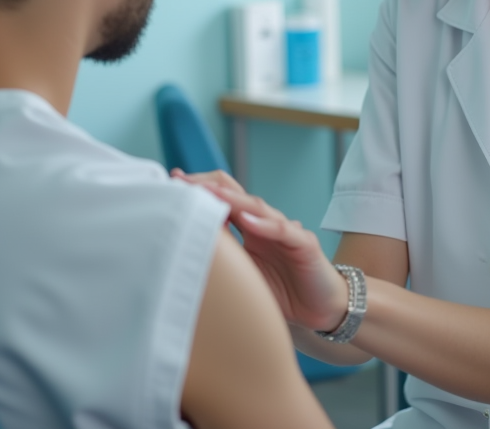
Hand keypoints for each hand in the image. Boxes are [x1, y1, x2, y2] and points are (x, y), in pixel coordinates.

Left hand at [172, 170, 347, 331]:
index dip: (197, 191)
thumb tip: (183, 251)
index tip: (168, 184)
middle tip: (180, 181)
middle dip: (207, 186)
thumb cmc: (281, 292)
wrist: (321, 309)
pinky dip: (266, 225)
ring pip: (257, 207)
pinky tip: (248, 222)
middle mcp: (264, 223)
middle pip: (234, 194)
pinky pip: (284, 230)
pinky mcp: (304, 244)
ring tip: (207, 194)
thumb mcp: (245, 275)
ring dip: (231, 199)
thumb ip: (223, 260)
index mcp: (247, 228)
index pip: (221, 200)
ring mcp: (285, 230)